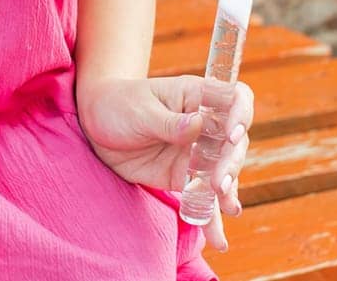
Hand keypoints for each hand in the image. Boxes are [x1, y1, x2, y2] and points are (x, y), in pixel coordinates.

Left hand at [77, 75, 253, 253]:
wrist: (95, 125)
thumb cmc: (119, 105)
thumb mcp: (140, 110)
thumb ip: (170, 122)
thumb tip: (198, 125)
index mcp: (197, 96)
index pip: (235, 99)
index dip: (241, 115)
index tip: (232, 136)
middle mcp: (205, 124)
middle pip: (234, 142)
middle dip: (231, 163)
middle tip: (219, 183)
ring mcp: (198, 153)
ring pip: (225, 172)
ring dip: (228, 190)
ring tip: (228, 207)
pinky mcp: (186, 178)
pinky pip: (204, 198)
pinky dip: (211, 218)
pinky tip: (218, 239)